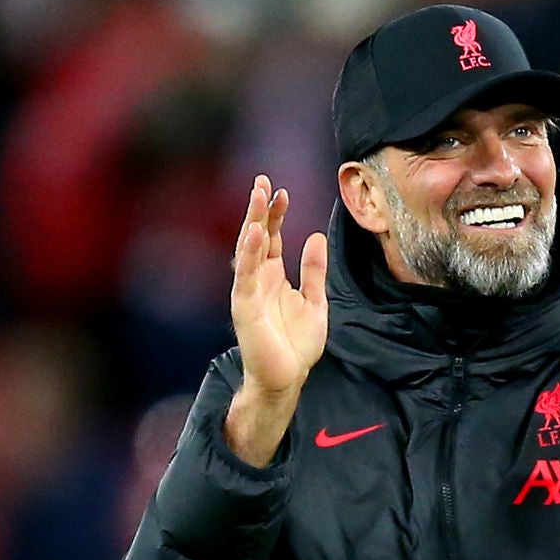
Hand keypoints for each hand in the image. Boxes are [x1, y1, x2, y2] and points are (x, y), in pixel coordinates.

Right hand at [223, 176, 328, 464]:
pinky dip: (248, 254)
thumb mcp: (315, 302)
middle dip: (258, 209)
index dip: (276, 214)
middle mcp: (258, 279)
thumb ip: (314, 271)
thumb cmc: (297, 345)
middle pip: (256, 237)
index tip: (282, 192)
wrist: (287, 378)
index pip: (272, 237)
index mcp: (274, 276)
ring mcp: (249, 291)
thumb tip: (315, 236)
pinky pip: (245, 276)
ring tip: (257, 197)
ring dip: (251, 223)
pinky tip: (254, 233)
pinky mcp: (244, 307)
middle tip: (262, 181)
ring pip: (247, 250)